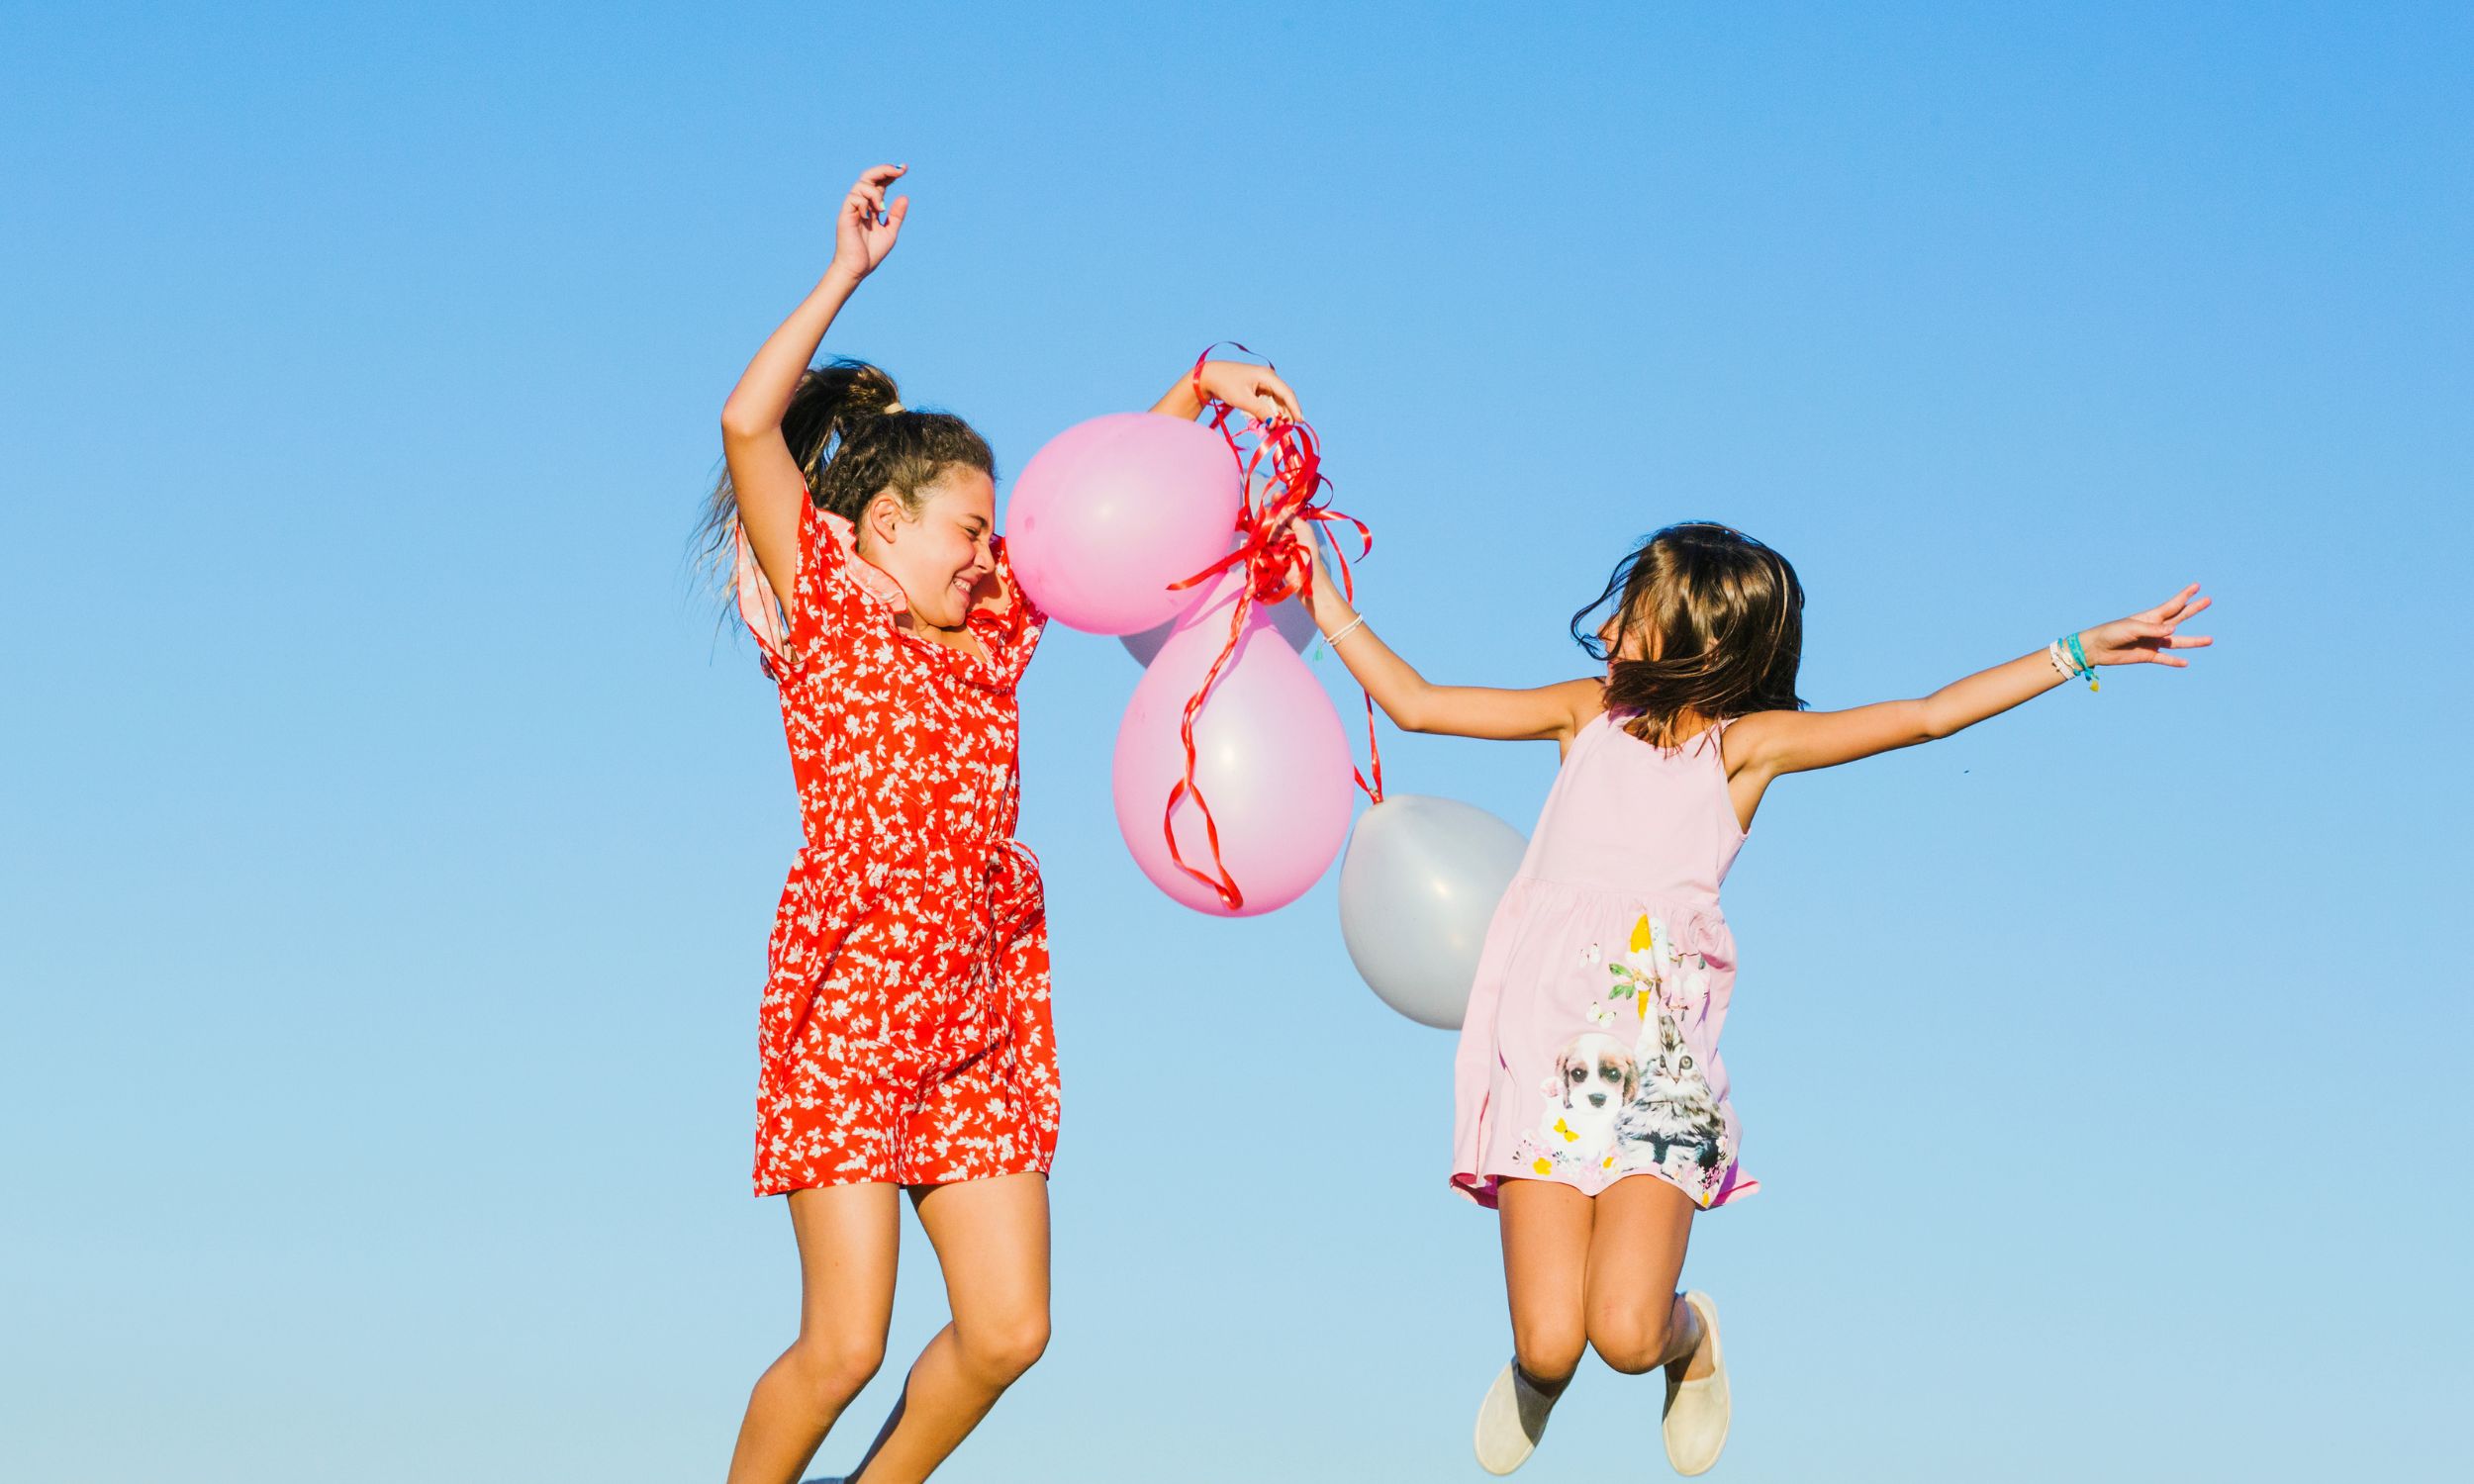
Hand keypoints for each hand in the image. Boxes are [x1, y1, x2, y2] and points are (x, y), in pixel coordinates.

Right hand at [829, 163, 908, 282]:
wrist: (857, 268)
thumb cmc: (871, 253)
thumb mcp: (890, 232)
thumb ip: (897, 215)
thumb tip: (904, 196)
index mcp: (872, 207)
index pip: (880, 184)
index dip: (890, 174)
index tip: (904, 169)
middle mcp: (861, 204)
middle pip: (869, 177)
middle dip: (884, 170)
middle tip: (900, 171)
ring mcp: (852, 208)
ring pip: (862, 184)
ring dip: (875, 192)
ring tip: (881, 209)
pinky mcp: (845, 214)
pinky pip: (854, 197)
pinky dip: (865, 202)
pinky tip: (870, 216)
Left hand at [1195, 360, 1303, 422]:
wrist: (1209, 377)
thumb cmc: (1225, 385)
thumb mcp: (1243, 400)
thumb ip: (1260, 411)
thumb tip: (1275, 423)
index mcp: (1267, 376)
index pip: (1287, 393)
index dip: (1295, 408)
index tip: (1300, 422)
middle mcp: (1268, 378)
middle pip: (1283, 398)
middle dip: (1285, 415)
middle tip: (1285, 431)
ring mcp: (1263, 383)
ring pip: (1276, 402)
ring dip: (1276, 416)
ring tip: (1273, 429)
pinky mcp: (1257, 389)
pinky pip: (1268, 403)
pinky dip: (1268, 413)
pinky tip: (1266, 423)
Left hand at [2080, 584, 2213, 668]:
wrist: (2097, 648)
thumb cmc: (2112, 633)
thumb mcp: (2132, 628)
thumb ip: (2152, 629)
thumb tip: (2174, 631)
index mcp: (2151, 617)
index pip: (2173, 605)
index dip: (2185, 595)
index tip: (2197, 586)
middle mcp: (2155, 628)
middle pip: (2179, 617)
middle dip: (2193, 609)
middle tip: (2208, 600)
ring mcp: (2153, 642)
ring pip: (2178, 641)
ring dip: (2194, 641)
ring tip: (2210, 640)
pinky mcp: (2148, 655)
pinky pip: (2165, 659)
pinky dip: (2175, 661)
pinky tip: (2186, 663)